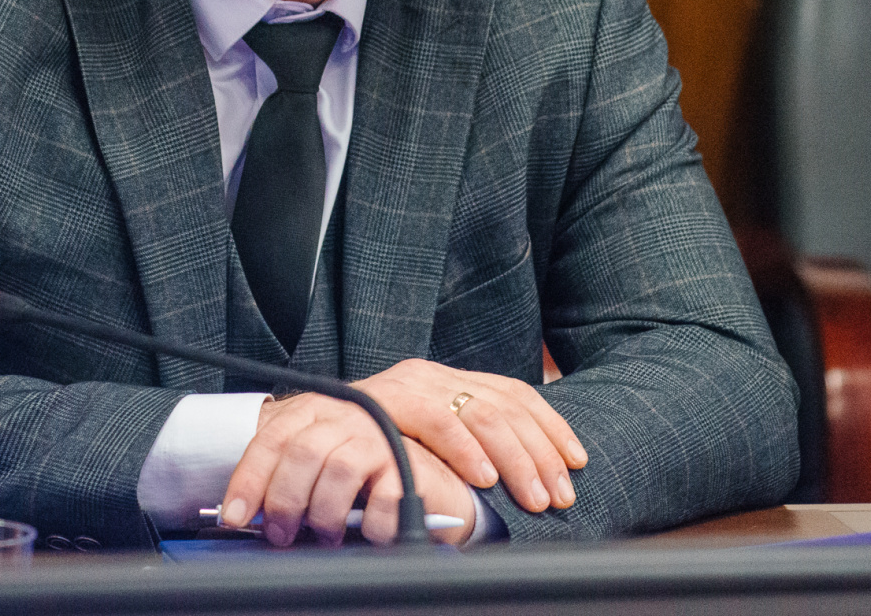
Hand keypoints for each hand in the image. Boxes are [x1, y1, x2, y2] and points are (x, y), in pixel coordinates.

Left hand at [220, 394, 476, 546]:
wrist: (429, 474)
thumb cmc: (363, 476)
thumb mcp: (318, 466)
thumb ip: (286, 475)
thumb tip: (245, 513)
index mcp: (315, 412)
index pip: (272, 440)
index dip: (249, 479)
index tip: (235, 516)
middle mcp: (347, 417)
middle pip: (303, 452)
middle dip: (285, 501)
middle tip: (281, 534)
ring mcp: (380, 438)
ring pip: (339, 471)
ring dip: (325, 514)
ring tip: (326, 536)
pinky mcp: (410, 465)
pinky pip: (382, 498)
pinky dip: (369, 526)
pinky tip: (366, 534)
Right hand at [352, 359, 586, 513]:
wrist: (293, 429)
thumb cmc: (360, 444)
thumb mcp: (417, 441)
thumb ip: (457, 449)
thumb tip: (510, 479)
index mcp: (447, 382)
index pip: (513, 395)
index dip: (550, 428)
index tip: (577, 462)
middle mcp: (433, 376)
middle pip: (504, 406)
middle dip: (540, 452)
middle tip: (560, 495)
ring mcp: (410, 385)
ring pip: (480, 412)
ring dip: (514, 457)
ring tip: (532, 495)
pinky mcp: (386, 399)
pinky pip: (436, 420)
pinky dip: (465, 449)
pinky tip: (485, 478)